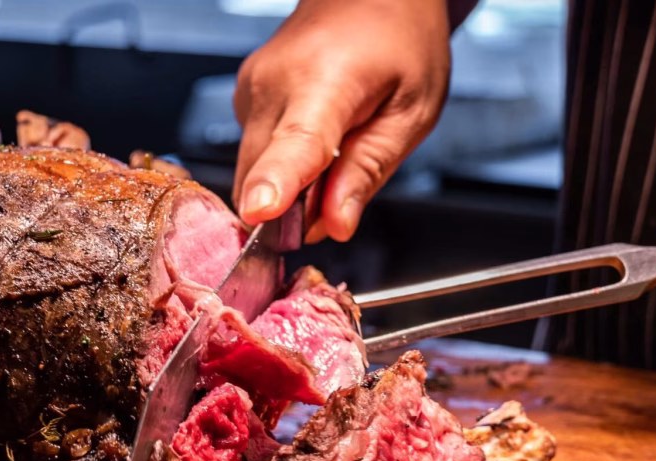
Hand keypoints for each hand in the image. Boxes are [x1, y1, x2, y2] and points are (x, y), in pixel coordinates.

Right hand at [232, 0, 451, 241]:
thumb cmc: (399, 40)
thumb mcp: (411, 111)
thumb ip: (369, 171)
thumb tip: (334, 226)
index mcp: (324, 81)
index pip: (293, 143)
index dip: (276, 183)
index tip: (261, 213)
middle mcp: (273, 82)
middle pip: (262, 176)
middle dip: (293, 210)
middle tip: (342, 197)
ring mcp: (251, 87)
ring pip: (253, 170)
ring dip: (289, 186)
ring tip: (337, 151)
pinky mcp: (244, 95)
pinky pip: (255, 152)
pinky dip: (282, 163)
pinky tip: (317, 138)